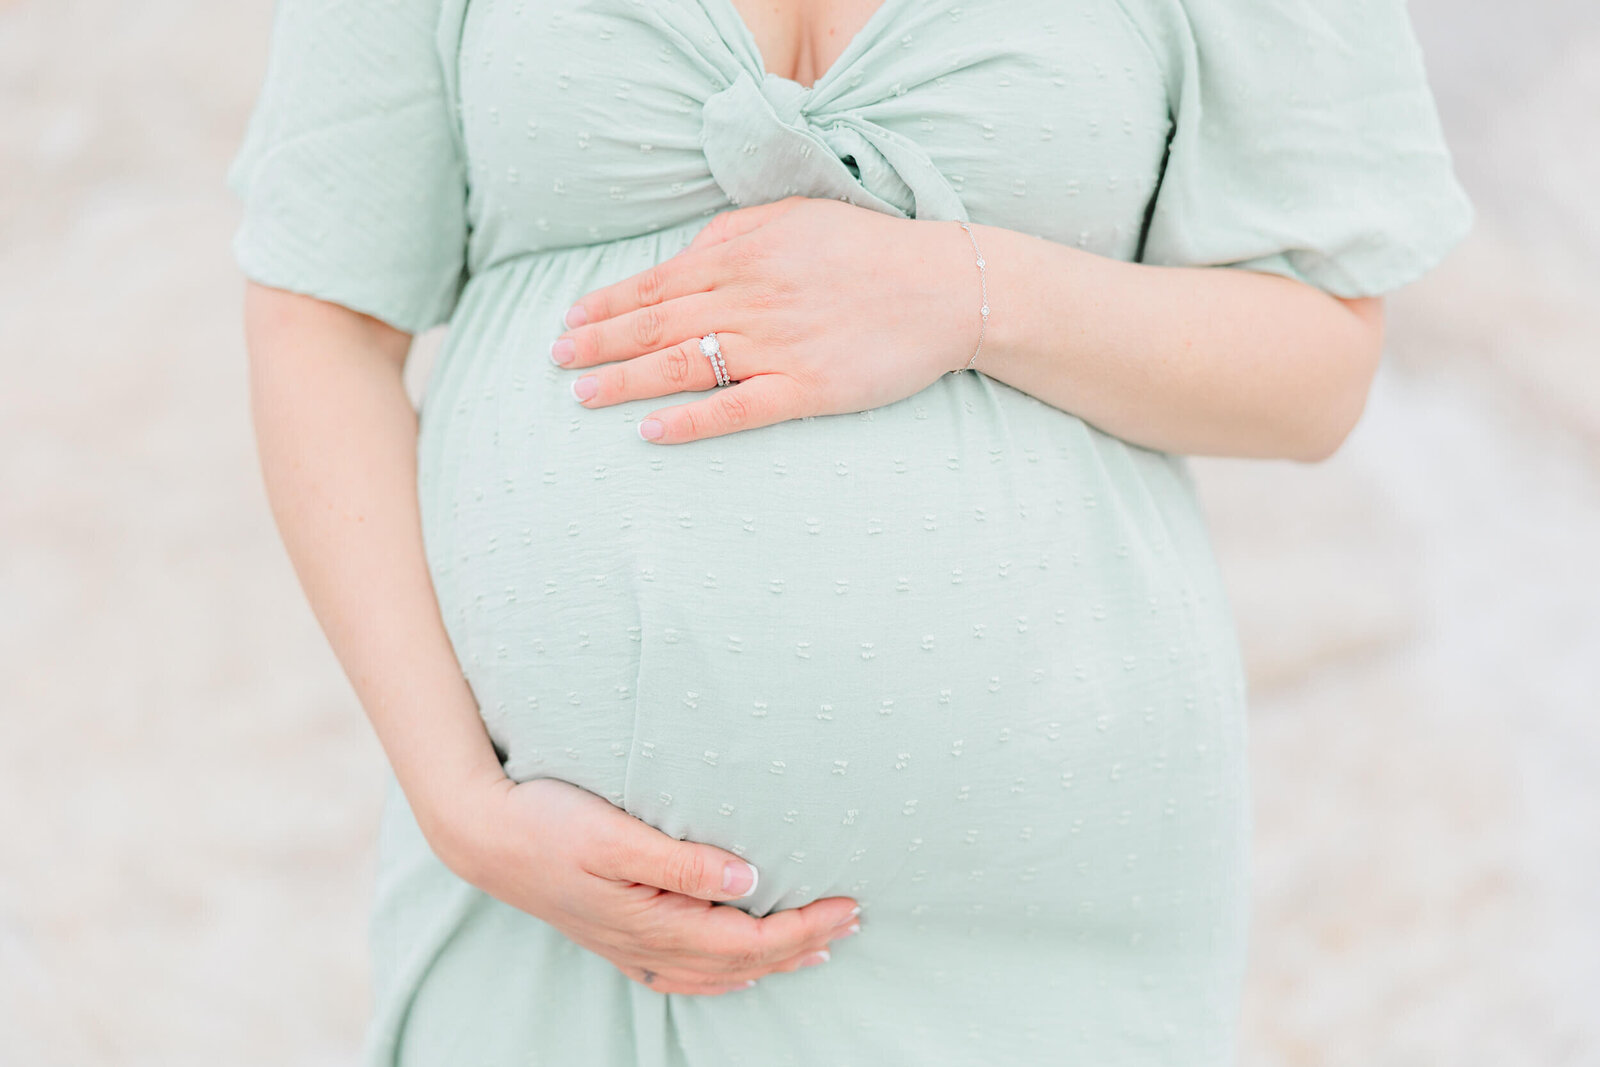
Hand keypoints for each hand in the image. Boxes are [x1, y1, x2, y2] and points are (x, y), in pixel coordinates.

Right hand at [430, 774, 861, 994]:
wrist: (481, 835)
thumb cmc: (547, 822)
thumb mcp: (616, 834)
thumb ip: (683, 862)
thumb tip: (750, 882)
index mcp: (656, 921)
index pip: (750, 940)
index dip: (805, 928)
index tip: (849, 906)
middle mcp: (648, 945)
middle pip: (743, 961)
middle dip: (802, 944)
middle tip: (853, 922)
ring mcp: (629, 946)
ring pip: (716, 973)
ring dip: (771, 963)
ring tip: (814, 951)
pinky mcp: (615, 936)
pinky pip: (682, 974)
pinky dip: (721, 975)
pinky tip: (735, 970)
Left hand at [550, 196, 982, 442]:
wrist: (948, 287)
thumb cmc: (870, 250)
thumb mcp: (797, 216)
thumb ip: (735, 234)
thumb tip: (685, 256)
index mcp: (746, 256)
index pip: (658, 282)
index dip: (608, 303)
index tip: (569, 319)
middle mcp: (752, 299)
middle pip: (657, 324)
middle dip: (599, 343)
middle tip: (555, 360)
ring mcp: (778, 347)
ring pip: (683, 364)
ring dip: (626, 381)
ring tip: (583, 395)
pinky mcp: (808, 389)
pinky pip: (737, 408)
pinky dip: (691, 420)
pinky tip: (652, 431)